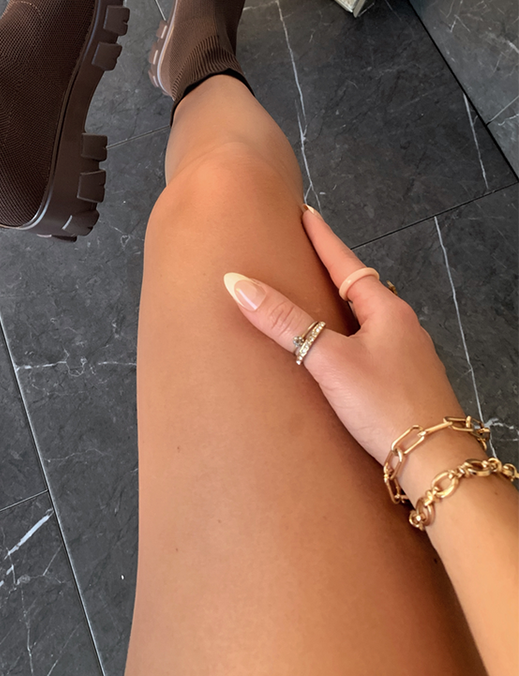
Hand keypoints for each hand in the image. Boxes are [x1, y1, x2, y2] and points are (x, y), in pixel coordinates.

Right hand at [223, 207, 464, 466]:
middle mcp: (402, 326)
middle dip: (331, 270)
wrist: (437, 462)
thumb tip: (238, 284)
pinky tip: (340, 353)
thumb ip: (285, 323)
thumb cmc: (384, 406)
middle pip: (360, 286)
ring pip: (368, 318)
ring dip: (342, 306)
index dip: (322, 238)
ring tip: (316, 300)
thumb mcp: (328, 361)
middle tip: (304, 253)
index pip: (346, 262)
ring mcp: (409, 354)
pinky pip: (373, 344)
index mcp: (386, 309)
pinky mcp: (407, 382)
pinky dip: (351, 336)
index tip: (305, 213)